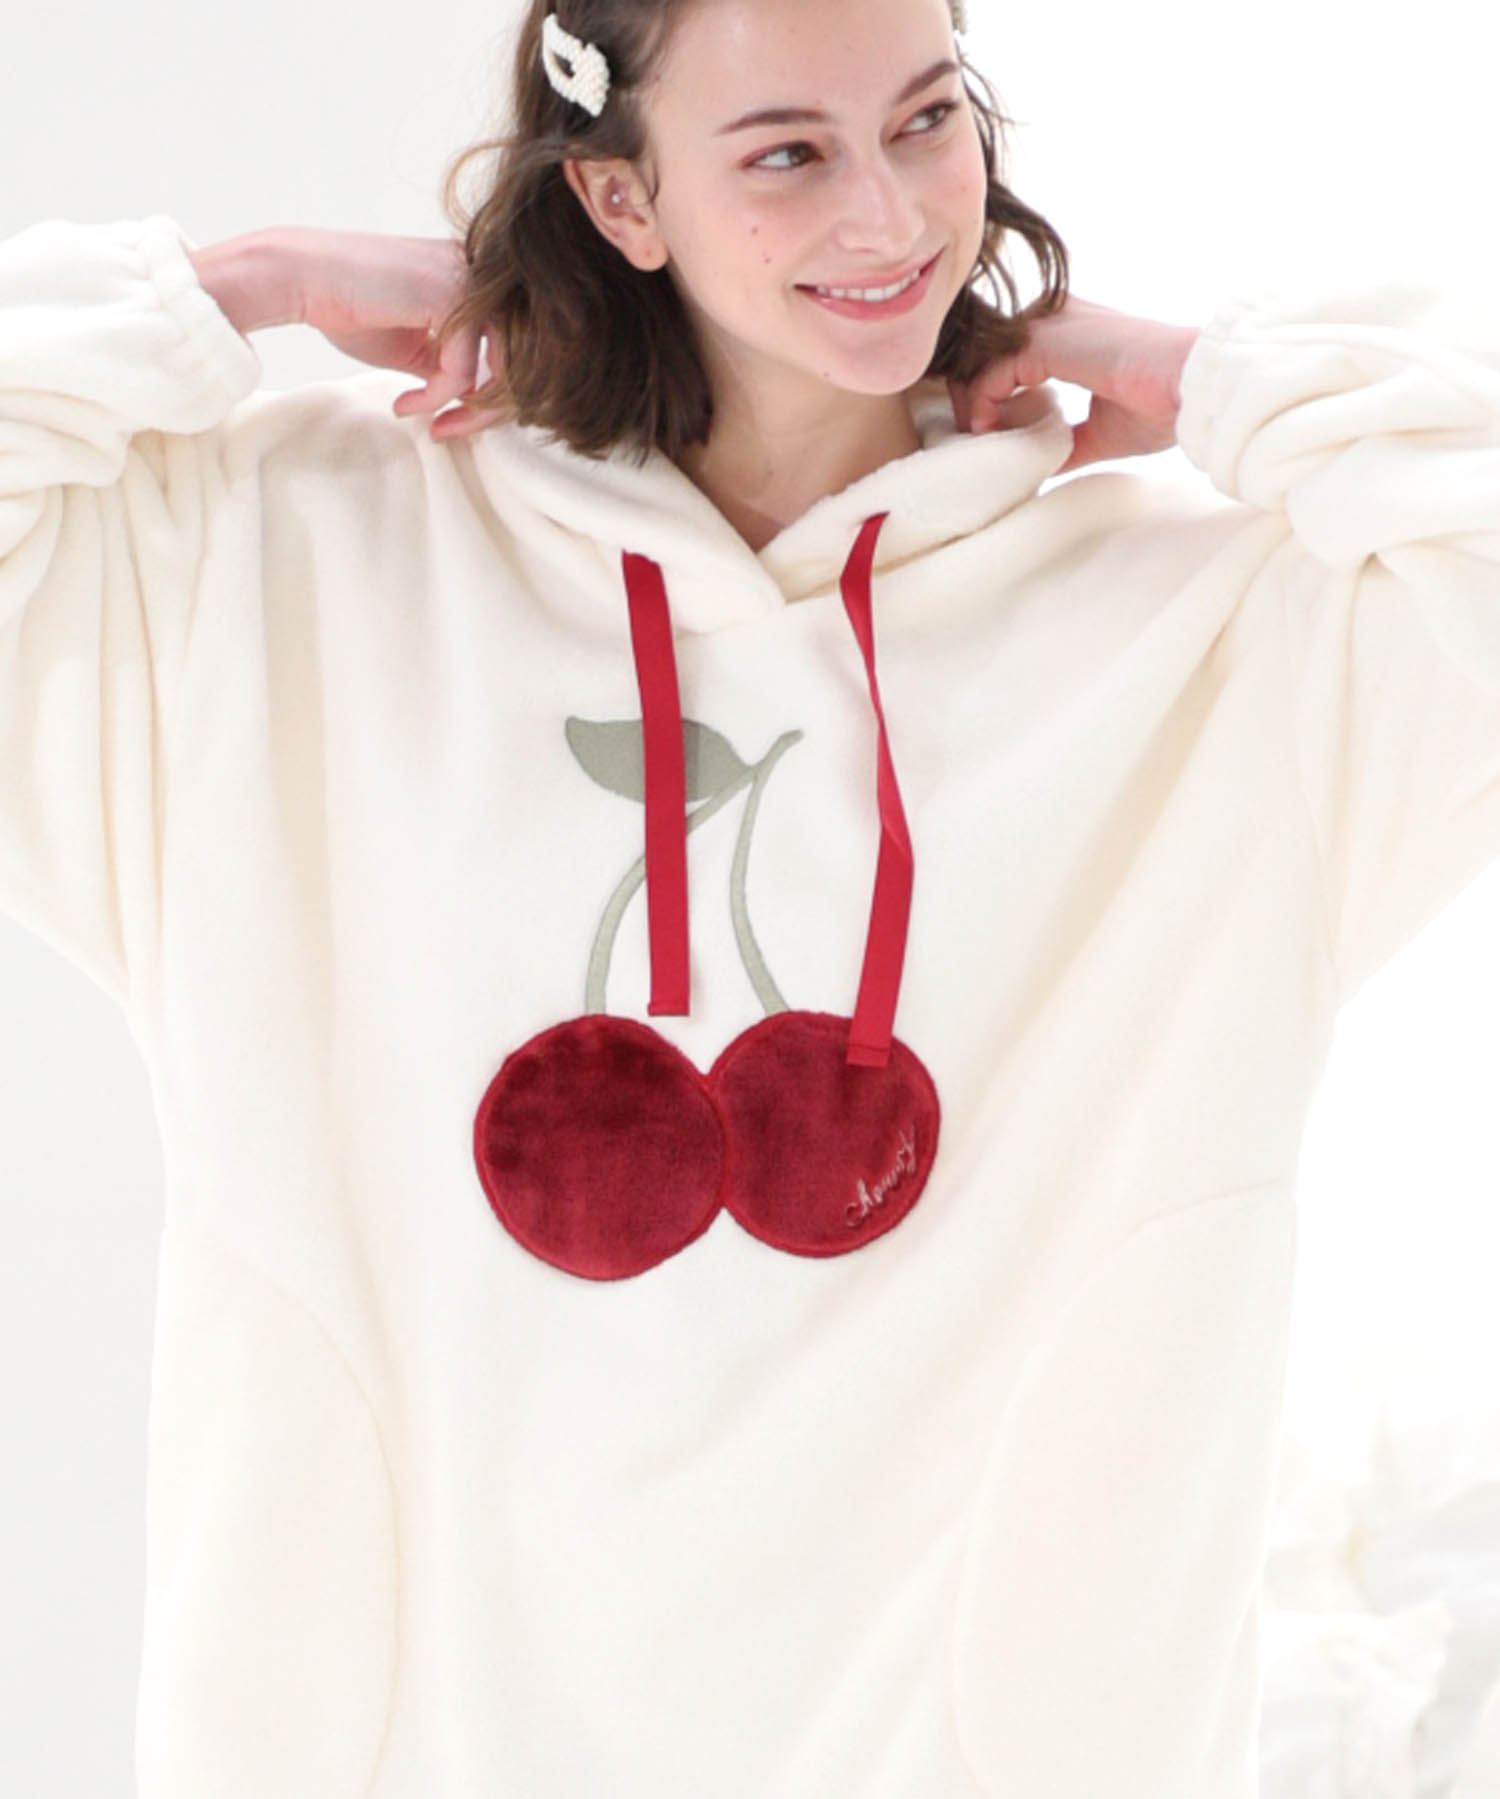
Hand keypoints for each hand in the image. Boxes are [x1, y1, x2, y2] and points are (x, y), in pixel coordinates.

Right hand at [269, 226, 509, 439]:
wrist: (301, 278)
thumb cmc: (350, 308)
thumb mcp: (416, 348)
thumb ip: (451, 367)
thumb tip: (479, 403)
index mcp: (475, 284)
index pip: (514, 349)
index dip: (493, 397)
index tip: (454, 424)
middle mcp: (480, 276)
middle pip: (522, 361)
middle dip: (490, 410)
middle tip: (450, 432)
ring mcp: (469, 281)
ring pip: (504, 367)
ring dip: (472, 411)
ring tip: (437, 425)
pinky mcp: (449, 295)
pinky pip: (462, 370)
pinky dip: (435, 397)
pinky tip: (406, 403)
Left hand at [948, 295, 1200, 474]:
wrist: (1192, 392)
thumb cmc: (1161, 407)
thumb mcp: (1099, 432)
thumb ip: (1063, 440)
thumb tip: (1035, 463)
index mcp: (1067, 330)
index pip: (1003, 355)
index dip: (986, 396)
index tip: (990, 438)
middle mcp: (1054, 315)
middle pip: (982, 352)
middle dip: (971, 399)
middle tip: (977, 441)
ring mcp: (1049, 322)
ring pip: (979, 359)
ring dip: (972, 404)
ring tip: (982, 440)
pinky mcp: (1047, 339)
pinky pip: (991, 371)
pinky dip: (982, 404)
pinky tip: (990, 432)